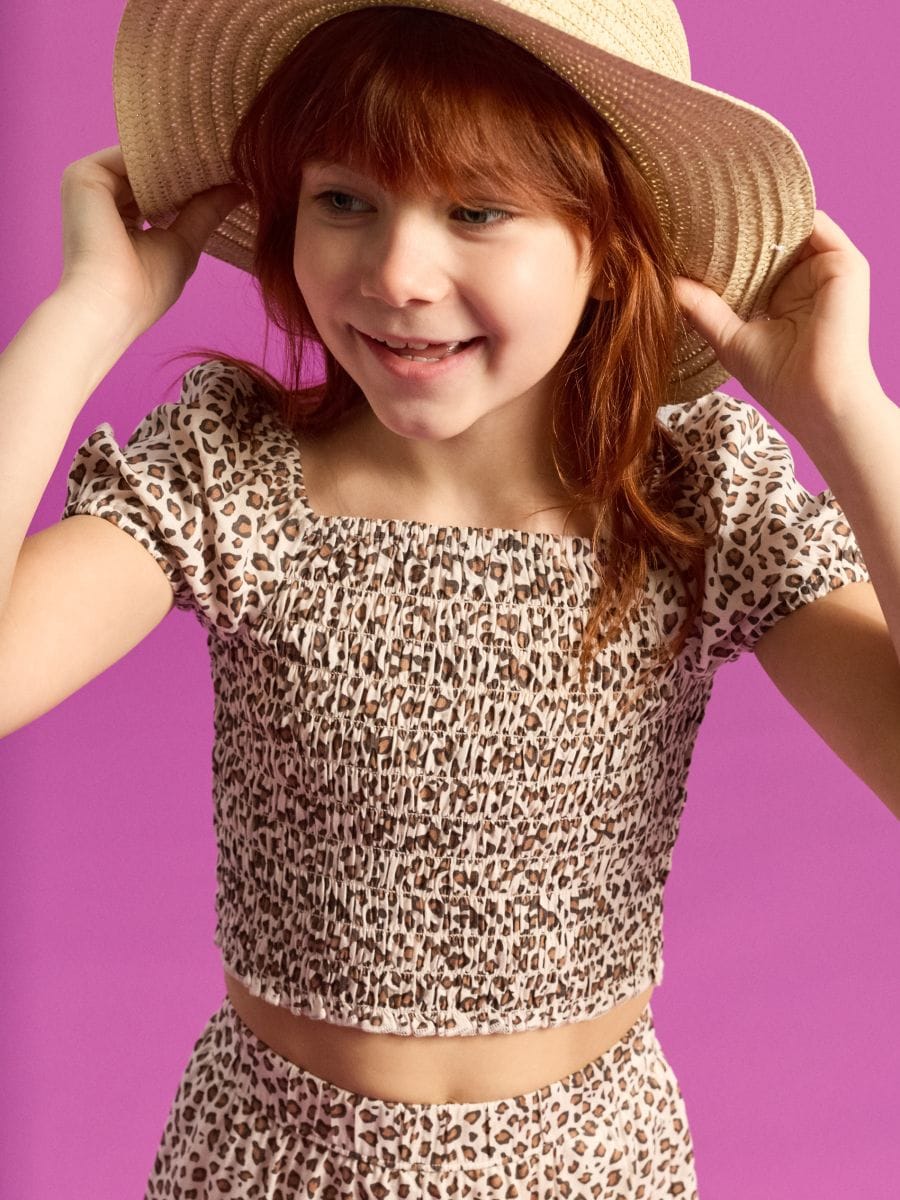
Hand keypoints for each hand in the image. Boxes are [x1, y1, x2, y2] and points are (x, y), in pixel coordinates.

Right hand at [57, 145, 246, 343]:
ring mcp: (90, 187)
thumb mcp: (184, 244)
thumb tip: (239, 190)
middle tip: (231, 156)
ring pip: (140, 160)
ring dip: (178, 158)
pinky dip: (159, 155)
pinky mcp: (83, 176)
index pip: (159, 191)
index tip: (230, 173)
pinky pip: (128, 154)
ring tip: (219, 154)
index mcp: (121, 221)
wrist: (110, 305)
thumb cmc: (145, 289)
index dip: (193, 183)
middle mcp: (102, 201)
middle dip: (188, 167)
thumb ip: (206, 212)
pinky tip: (192, 156)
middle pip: (149, 173)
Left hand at [673, 210, 883, 439]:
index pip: (755, 262)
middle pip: (773, 242)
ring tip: (724, 203)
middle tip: (701, 212)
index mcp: (783, 299)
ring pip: (793, 230)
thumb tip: (668, 285)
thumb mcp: (730, 338)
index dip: (727, 251)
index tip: (692, 237)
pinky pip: (817, 225)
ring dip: (763, 217)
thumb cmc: (778, 379)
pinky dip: (790, 215)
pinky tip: (757, 210)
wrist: (816, 398)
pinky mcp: (845, 264)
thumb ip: (702, 308)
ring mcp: (828, 271)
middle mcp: (807, 282)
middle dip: (741, 229)